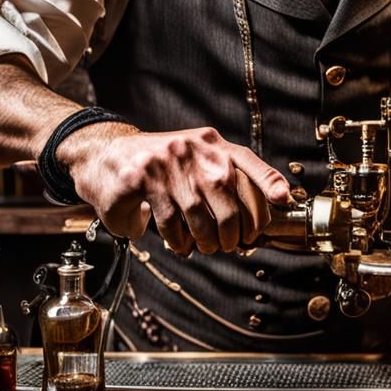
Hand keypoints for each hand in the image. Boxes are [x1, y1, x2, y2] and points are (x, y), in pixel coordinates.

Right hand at [58, 123, 290, 254]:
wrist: (106, 153)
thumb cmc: (160, 163)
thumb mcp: (195, 156)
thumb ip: (224, 174)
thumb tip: (263, 206)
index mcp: (211, 143)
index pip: (247, 162)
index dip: (268, 180)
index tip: (283, 199)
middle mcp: (194, 150)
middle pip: (229, 201)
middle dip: (234, 232)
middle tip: (230, 244)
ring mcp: (168, 164)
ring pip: (201, 217)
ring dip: (208, 241)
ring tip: (206, 247)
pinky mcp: (143, 181)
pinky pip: (172, 223)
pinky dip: (180, 241)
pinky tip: (181, 244)